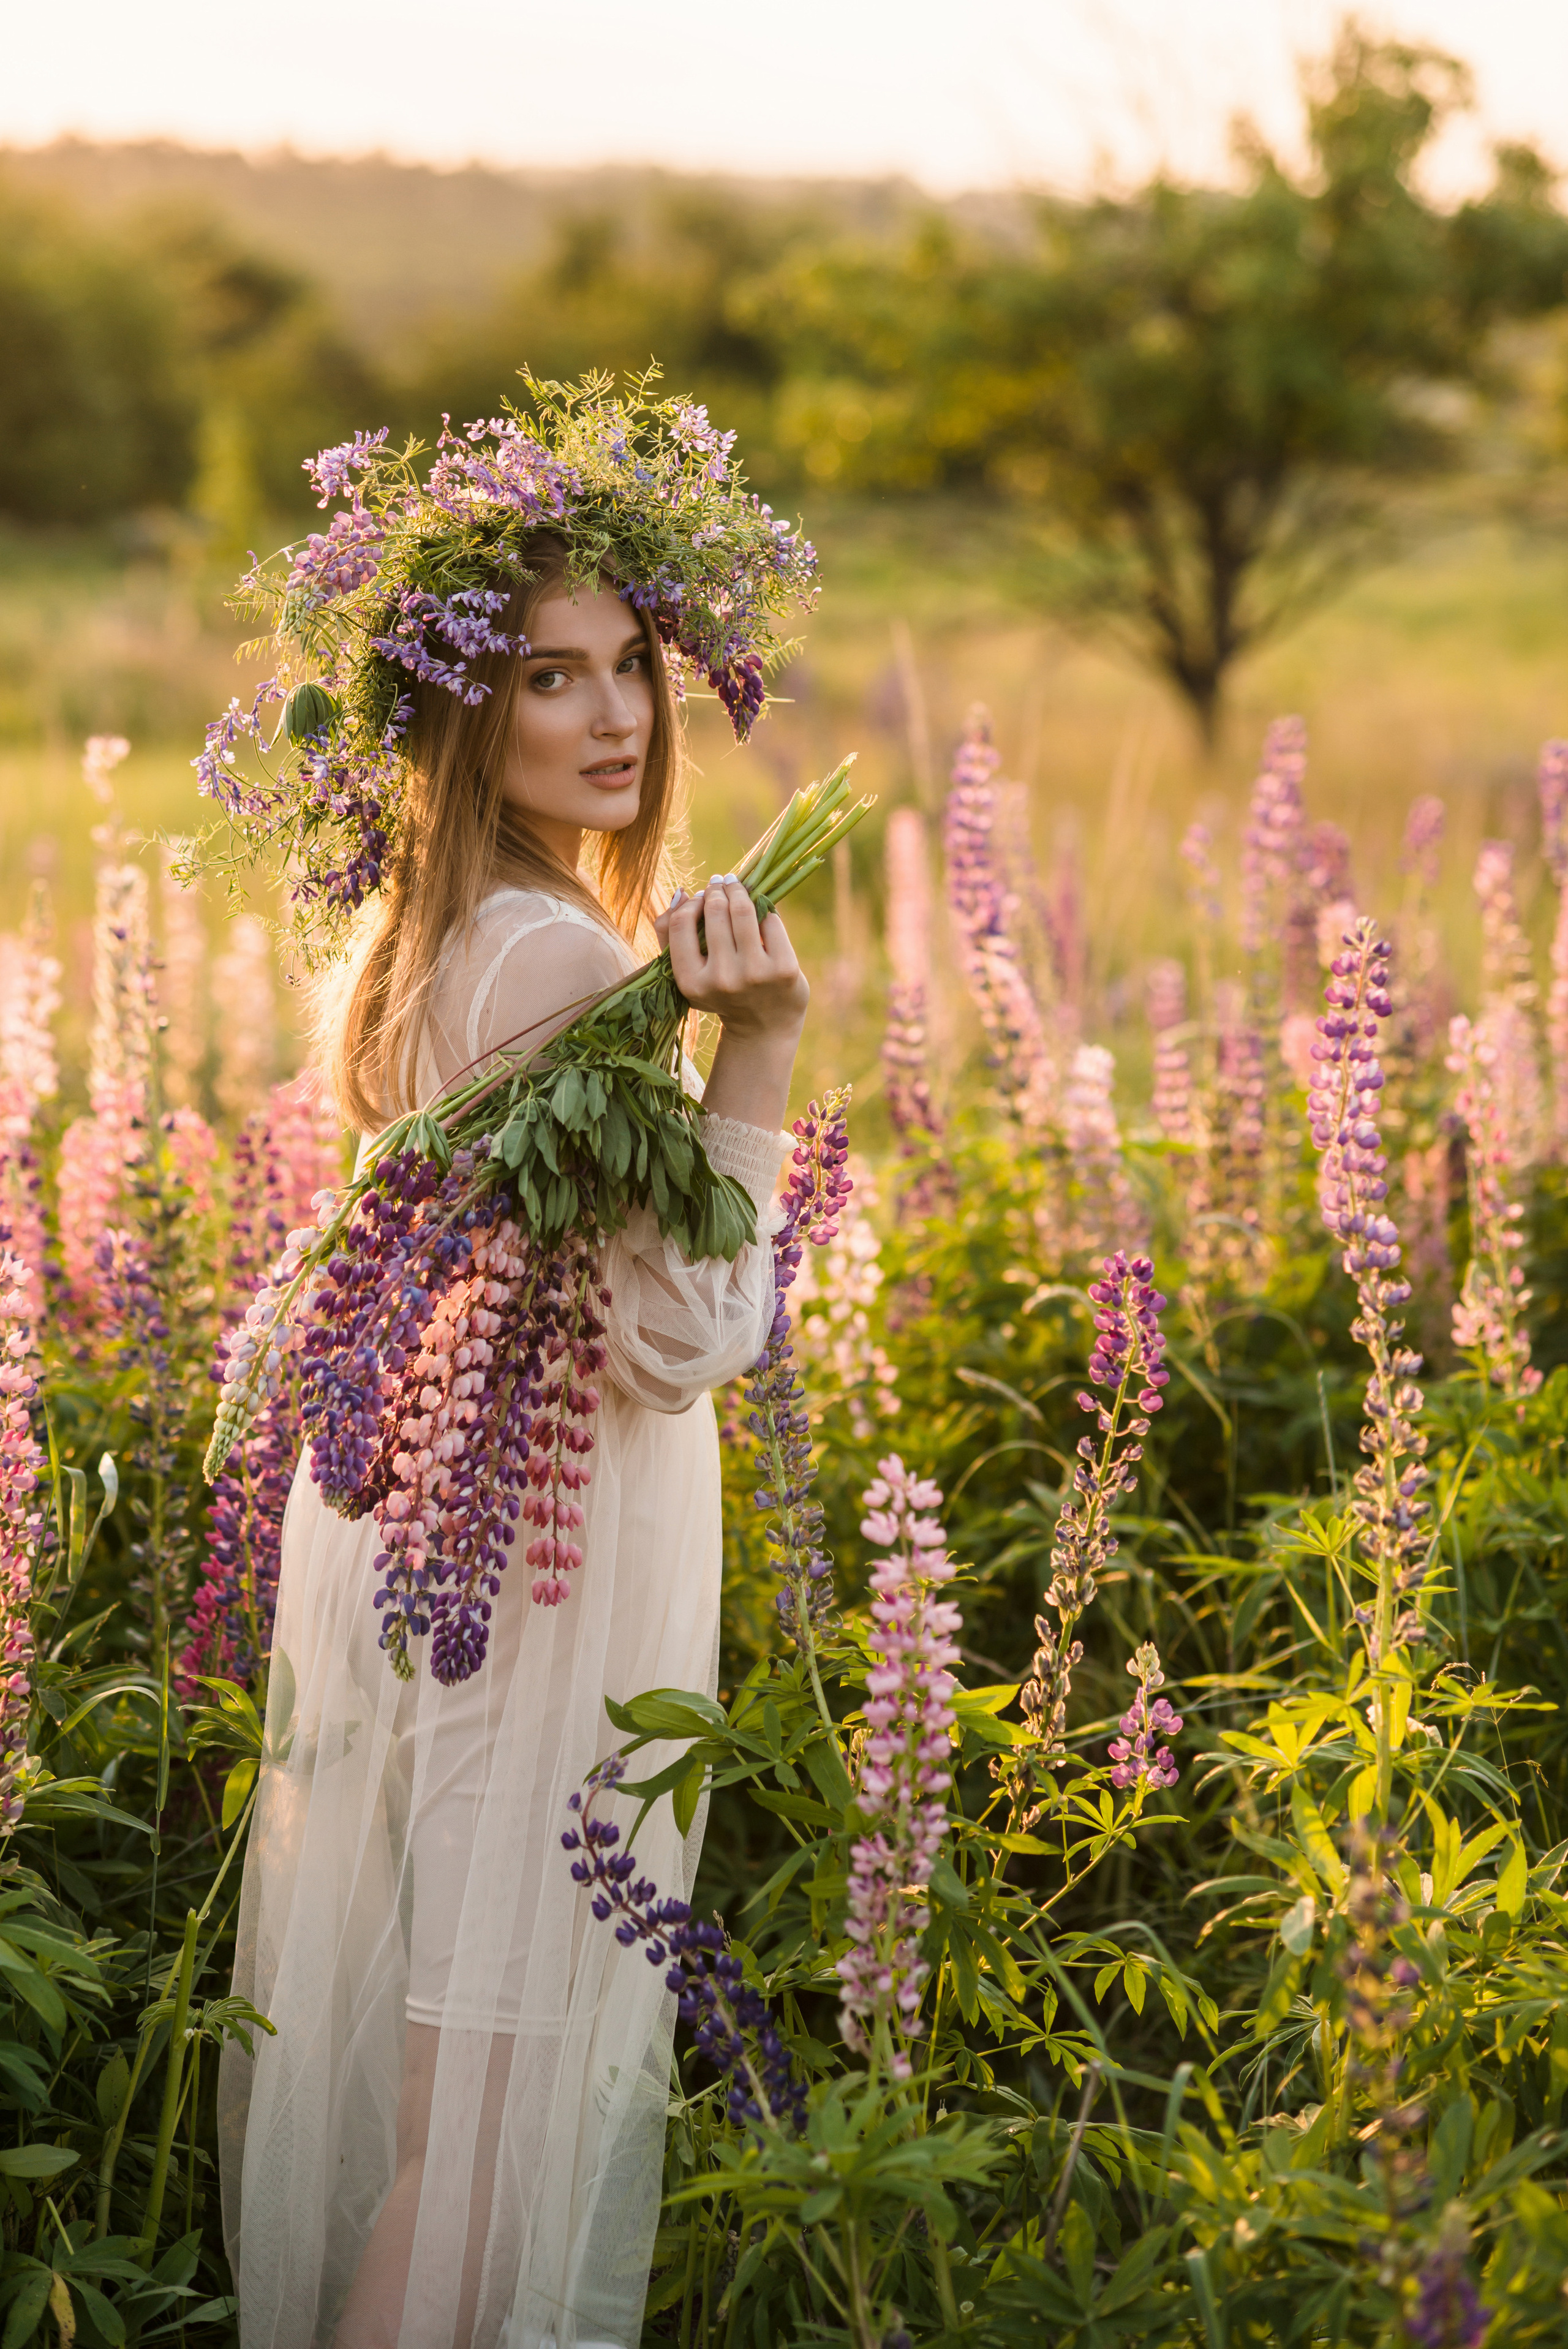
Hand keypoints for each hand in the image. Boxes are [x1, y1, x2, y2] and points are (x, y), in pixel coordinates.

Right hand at [657, 875, 809, 1041]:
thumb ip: (671, 935)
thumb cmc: (721, 993)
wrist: (763, 1027)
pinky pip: (770, 920)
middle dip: (717, 890)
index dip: (690, 904)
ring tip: (736, 886)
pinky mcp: (784, 968)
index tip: (699, 898)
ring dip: (739, 890)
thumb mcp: (689, 974)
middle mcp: (722, 979)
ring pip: (743, 910)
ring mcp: (755, 974)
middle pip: (715, 912)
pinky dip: (764, 909)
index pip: (680, 924)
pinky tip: (759, 908)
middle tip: (720, 884)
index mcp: (691, 983)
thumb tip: (681, 892)